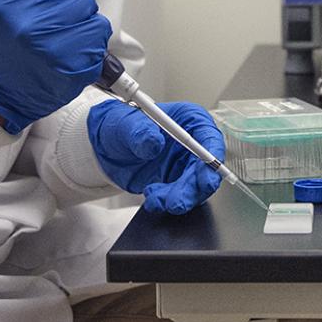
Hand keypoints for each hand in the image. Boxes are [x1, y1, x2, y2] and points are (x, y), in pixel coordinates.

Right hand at [0, 0, 111, 133]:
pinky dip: (91, 33)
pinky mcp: (78, 61)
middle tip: (46, 15)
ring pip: (84, 3)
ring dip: (76, 13)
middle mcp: (31, 23)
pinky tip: (73, 42)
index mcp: (5, 6)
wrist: (0, 94)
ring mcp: (57, 43)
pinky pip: (98, 28)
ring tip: (60, 30)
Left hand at [87, 100, 223, 213]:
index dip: (212, 160)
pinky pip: (179, 197)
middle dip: (193, 189)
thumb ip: (140, 131)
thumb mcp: (127, 123)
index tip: (206, 178)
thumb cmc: (123, 125)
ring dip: (178, 198)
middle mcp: (193, 143)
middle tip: (176, 201)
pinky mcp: (176, 182)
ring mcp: (185, 164)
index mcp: (190, 120)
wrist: (109, 146)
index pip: (210, 139)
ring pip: (195, 188)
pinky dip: (166, 201)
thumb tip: (154, 143)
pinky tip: (152, 196)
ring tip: (155, 197)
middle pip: (207, 169)